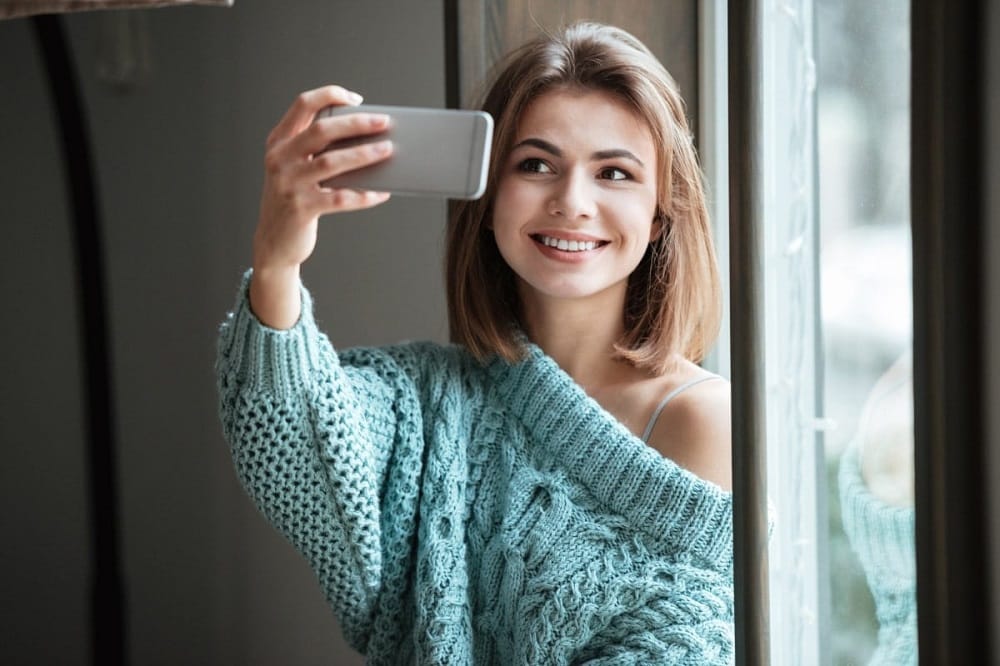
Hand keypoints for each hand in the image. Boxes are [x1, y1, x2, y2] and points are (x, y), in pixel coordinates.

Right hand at [250, 85, 393, 327]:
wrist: (274, 241)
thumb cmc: (293, 199)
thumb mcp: (294, 168)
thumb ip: (316, 149)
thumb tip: (364, 136)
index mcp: (279, 141)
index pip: (303, 104)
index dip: (330, 95)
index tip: (356, 99)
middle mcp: (280, 159)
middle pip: (321, 130)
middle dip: (356, 123)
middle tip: (383, 122)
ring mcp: (289, 184)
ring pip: (332, 162)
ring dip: (363, 154)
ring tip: (387, 151)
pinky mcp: (301, 209)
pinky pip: (340, 198)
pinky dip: (364, 195)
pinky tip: (381, 193)